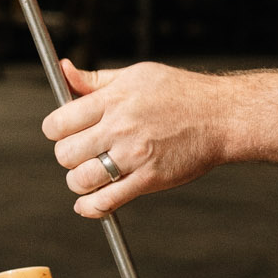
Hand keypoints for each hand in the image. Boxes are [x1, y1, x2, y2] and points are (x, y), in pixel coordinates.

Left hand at [44, 57, 223, 215]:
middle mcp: (121, 128)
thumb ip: (95, 80)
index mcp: (114, 100)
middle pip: (65, 153)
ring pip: (81, 179)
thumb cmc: (180, 93)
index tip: (64, 132)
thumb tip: (63, 69)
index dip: (55, 130)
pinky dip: (91, 207)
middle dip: (67, 155)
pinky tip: (89, 203)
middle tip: (81, 152)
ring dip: (79, 181)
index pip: (59, 123)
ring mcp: (135, 156)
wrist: (221, 116)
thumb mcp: (136, 76)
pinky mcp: (149, 179)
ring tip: (90, 174)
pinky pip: (106, 201)